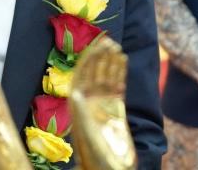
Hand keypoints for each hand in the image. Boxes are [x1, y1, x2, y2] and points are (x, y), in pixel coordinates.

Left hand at [68, 38, 135, 169]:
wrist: (109, 167)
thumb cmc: (95, 153)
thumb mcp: (85, 130)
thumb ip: (80, 112)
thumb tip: (74, 93)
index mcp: (77, 103)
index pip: (82, 73)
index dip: (88, 58)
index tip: (96, 44)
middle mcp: (88, 100)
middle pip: (93, 71)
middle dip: (100, 56)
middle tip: (109, 40)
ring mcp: (102, 103)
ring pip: (105, 76)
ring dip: (109, 61)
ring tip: (116, 46)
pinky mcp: (116, 108)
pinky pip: (117, 85)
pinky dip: (119, 72)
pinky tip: (122, 59)